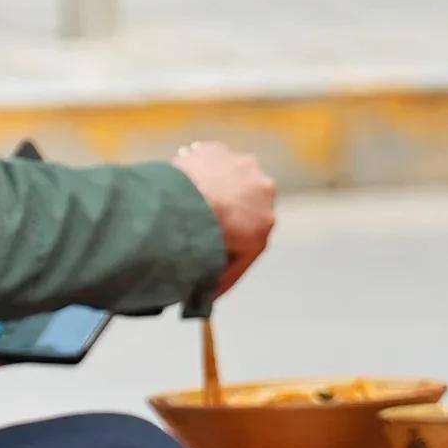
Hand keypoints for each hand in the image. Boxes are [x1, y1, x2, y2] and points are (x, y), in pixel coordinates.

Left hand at [175, 140, 277, 290]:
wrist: (182, 207)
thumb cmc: (202, 242)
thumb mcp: (218, 268)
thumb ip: (220, 276)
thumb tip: (209, 297)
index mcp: (267, 222)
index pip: (252, 235)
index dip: (232, 243)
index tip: (213, 249)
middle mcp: (263, 189)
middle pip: (245, 203)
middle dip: (227, 213)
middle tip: (200, 223)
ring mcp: (240, 165)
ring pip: (228, 178)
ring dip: (215, 187)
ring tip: (188, 200)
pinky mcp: (216, 149)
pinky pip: (208, 161)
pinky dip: (198, 169)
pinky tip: (181, 181)